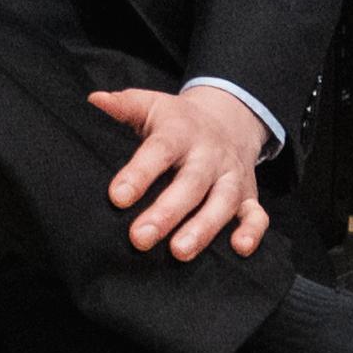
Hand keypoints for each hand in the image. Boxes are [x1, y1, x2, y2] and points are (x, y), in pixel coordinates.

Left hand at [91, 82, 271, 260]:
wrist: (230, 118)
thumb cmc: (179, 121)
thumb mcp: (153, 105)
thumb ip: (126, 106)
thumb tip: (95, 100)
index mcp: (182, 132)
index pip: (160, 150)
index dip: (140, 173)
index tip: (117, 197)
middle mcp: (209, 154)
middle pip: (191, 183)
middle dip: (167, 212)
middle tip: (140, 238)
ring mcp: (232, 176)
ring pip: (222, 202)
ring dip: (203, 228)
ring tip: (179, 252)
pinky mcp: (249, 196)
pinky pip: (257, 215)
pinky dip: (252, 232)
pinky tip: (239, 249)